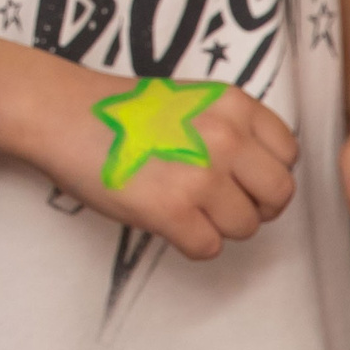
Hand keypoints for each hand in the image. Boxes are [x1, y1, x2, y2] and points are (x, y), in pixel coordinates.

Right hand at [33, 65, 298, 259]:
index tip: (238, 173)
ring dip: (216, 224)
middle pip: (279, 196)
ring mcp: (200, 174)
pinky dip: (187, 241)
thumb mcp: (191, 101)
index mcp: (232, 104)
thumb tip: (262, 177)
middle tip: (215, 198)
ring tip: (179, 200)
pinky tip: (161, 215)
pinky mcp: (171, 210)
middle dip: (252, 205)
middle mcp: (224, 136)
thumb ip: (233, 128)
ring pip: (246, 227)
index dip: (264, 171)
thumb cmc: (120, 111)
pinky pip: (208, 248)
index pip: (288, 155)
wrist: (60, 113)